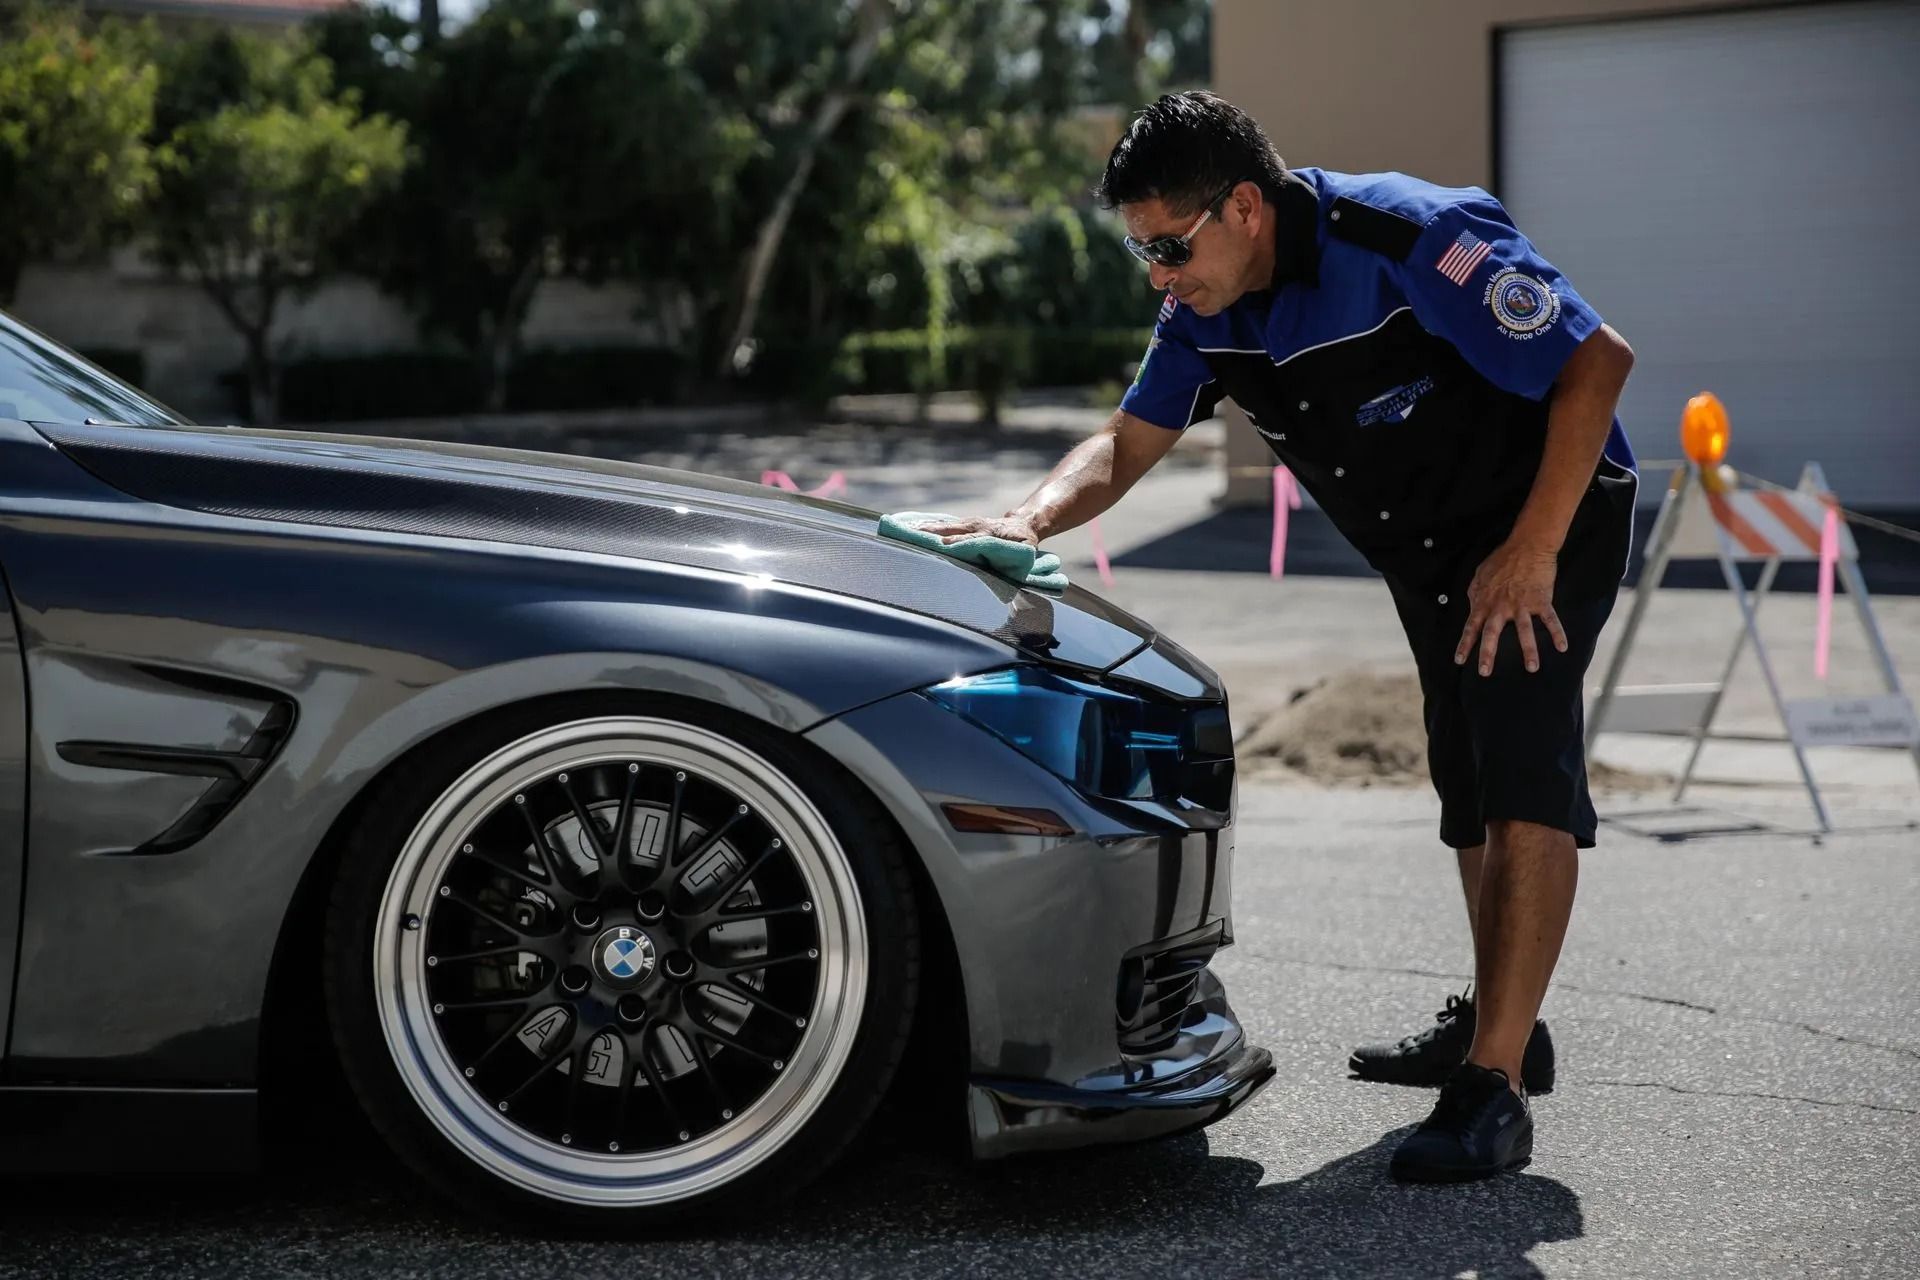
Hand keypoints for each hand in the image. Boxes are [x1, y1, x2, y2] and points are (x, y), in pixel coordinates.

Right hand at [912, 514, 1040, 548]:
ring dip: (924, 527)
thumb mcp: (1025, 552)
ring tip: (903, 529)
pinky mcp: (962, 523)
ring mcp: (968, 523)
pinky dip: (927, 526)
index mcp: (991, 535)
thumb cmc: (1024, 543)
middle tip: (911, 534)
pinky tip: (911, 528)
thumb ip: (1015, 560)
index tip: (943, 546)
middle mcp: (977, 526)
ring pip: (944, 525)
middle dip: (932, 532)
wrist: (1024, 522)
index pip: (972, 540)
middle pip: (951, 529)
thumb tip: (1007, 572)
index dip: (959, 543)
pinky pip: (943, 525)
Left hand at [1455, 541, 1566, 675]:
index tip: (1459, 661)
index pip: (1471, 626)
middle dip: (1487, 654)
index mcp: (1484, 601)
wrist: (1527, 545)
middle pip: (1492, 633)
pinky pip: (1550, 619)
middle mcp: (1501, 606)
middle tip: (1484, 673)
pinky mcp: (1541, 600)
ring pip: (1524, 631)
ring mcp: (1522, 604)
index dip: (1465, 644)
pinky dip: (1558, 633)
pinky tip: (1563, 647)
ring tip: (1532, 668)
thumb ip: (1475, 593)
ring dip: (1529, 650)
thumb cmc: (1502, 559)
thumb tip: (1472, 606)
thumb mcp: (1480, 575)